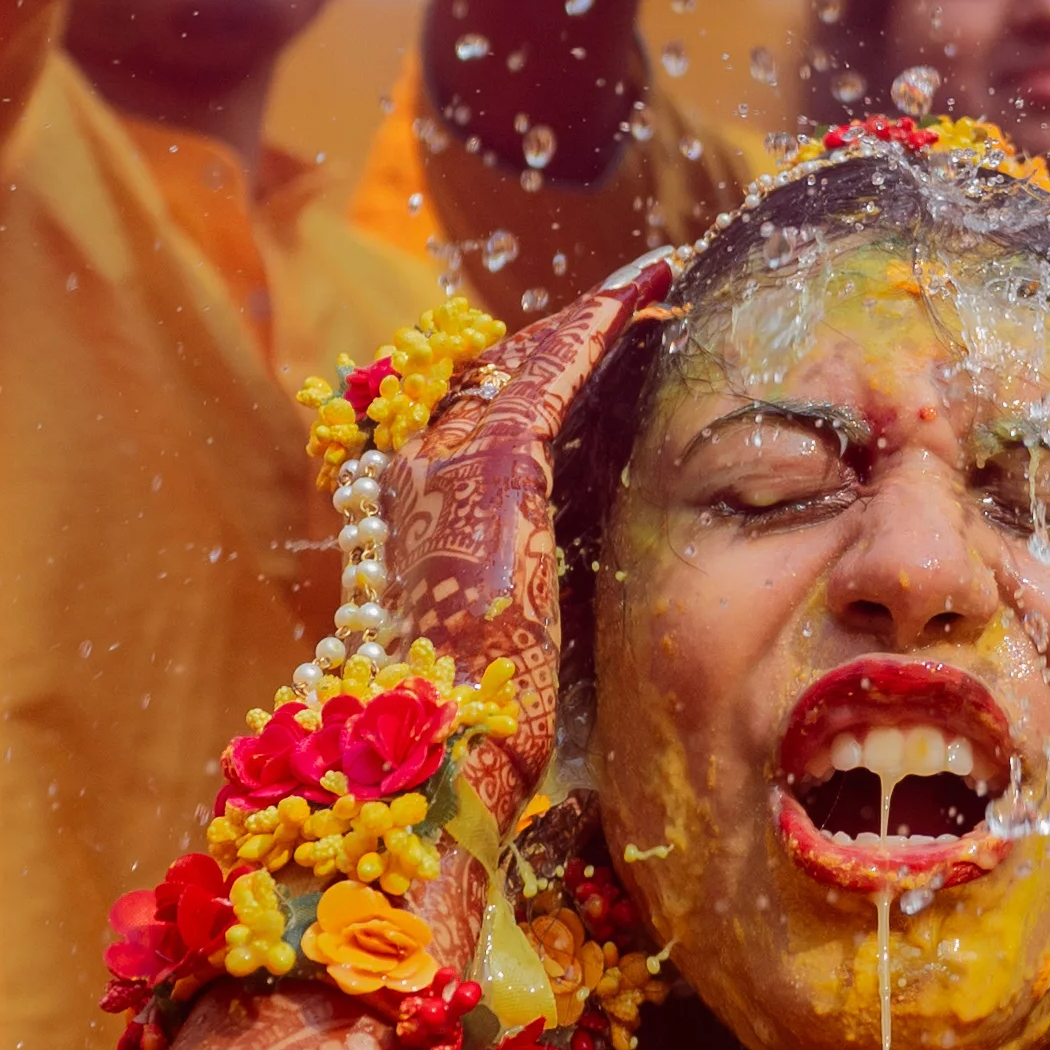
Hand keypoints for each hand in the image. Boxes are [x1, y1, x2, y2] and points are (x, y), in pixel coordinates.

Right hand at [374, 250, 685, 846]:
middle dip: (557, 340)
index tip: (576, 346)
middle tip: (624, 300)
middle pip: (489, 376)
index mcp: (407, 517)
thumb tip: (544, 598)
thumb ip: (510, 594)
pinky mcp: (496, 462)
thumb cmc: (468, 731)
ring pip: (522, 361)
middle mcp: (412, 474)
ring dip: (586, 321)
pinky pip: (553, 368)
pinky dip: (596, 322)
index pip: (468, 419)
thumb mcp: (489, 640)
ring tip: (643, 285)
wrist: (439, 764)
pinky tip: (639, 290)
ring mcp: (445, 461)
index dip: (526, 376)